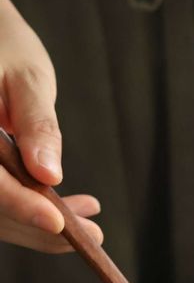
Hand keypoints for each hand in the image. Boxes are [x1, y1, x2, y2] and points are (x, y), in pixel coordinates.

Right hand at [0, 0, 101, 252]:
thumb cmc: (6, 48)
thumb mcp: (27, 80)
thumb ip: (37, 126)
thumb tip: (48, 174)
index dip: (18, 205)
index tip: (58, 223)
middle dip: (41, 226)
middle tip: (96, 234)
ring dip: (42, 227)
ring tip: (91, 220)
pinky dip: (34, 213)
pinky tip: (70, 212)